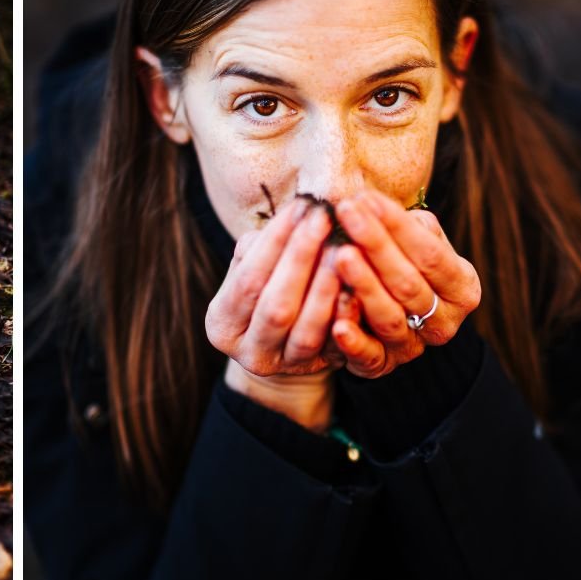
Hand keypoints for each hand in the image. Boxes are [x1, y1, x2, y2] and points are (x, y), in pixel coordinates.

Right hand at [207, 198, 344, 428]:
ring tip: (344, 246)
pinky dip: (346, 315)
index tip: (301, 206)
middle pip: (275, 305)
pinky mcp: (317, 373)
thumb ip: (263, 248)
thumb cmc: (270, 291)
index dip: (275, 242)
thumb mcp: (255, 271)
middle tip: (324, 218)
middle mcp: (247, 351)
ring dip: (326, 286)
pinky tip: (359, 286)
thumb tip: (292, 215)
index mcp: (221, 323)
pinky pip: (335, 347)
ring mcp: (283, 367)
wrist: (285, 346)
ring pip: (305, 329)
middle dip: (300, 258)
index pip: (247, 278)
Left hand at [327, 191, 480, 378]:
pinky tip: (336, 324)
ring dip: (364, 285)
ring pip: (388, 317)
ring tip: (340, 256)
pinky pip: (369, 357)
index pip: (430, 253)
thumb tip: (378, 204)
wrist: (393, 320)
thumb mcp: (414, 245)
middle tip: (346, 214)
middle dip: (375, 244)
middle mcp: (444, 321)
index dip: (397, 225)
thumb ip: (408, 228)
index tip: (365, 198)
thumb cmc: (402, 266)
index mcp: (461, 287)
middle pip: (408, 282)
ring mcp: (414, 347)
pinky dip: (353, 342)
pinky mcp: (383, 366)